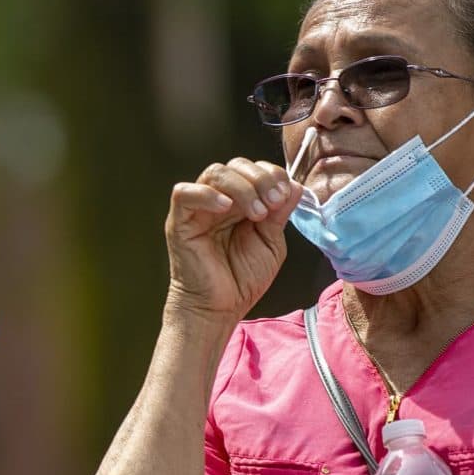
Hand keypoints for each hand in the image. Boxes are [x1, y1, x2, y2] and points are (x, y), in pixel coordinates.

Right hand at [165, 159, 301, 321]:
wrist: (219, 309)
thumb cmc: (242, 280)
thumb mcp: (271, 243)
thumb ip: (280, 214)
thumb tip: (294, 186)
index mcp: (241, 203)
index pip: (253, 171)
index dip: (272, 175)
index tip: (285, 195)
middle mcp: (219, 201)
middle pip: (235, 165)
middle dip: (260, 179)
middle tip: (273, 202)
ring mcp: (198, 209)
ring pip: (214, 173)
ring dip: (242, 187)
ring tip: (257, 213)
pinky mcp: (180, 221)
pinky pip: (184, 193)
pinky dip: (206, 194)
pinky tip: (225, 208)